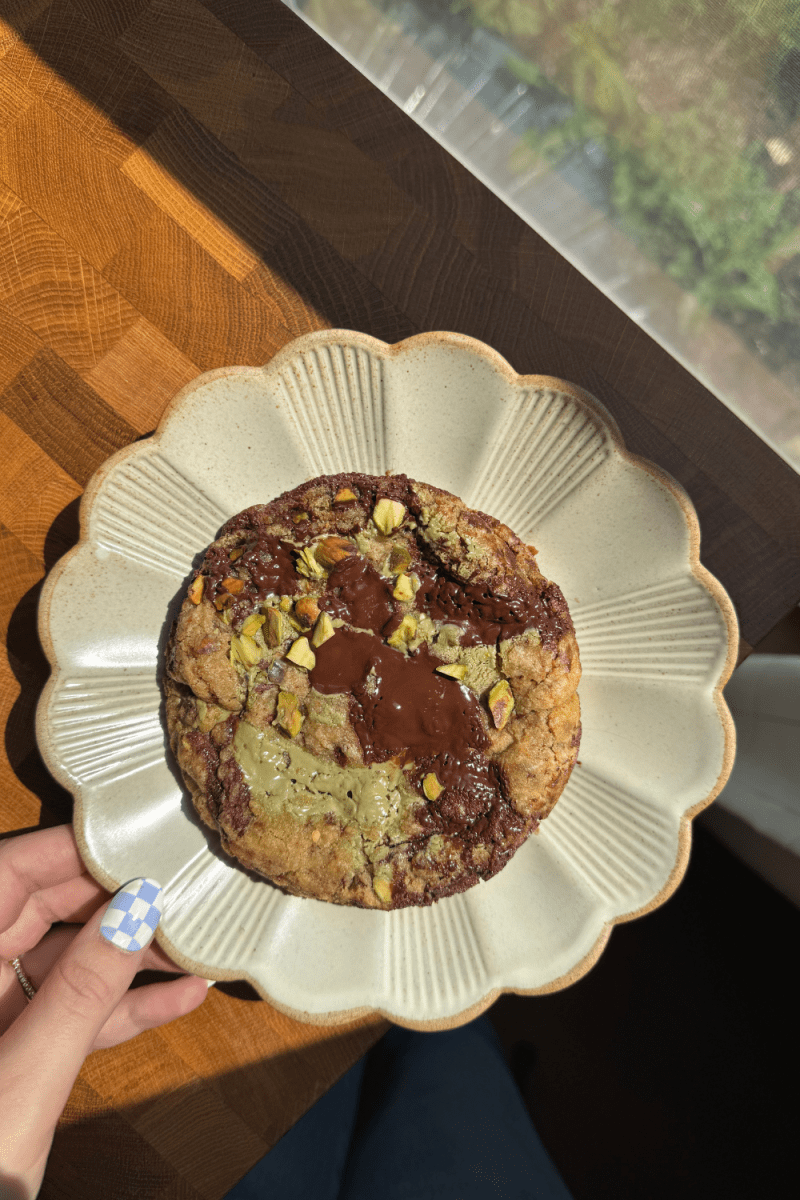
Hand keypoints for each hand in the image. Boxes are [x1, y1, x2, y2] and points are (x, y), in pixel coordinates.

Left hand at [0, 826, 208, 1197]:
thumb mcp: (24, 1079)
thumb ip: (82, 992)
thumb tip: (136, 909)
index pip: (10, 876)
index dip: (72, 850)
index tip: (135, 835)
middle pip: (44, 913)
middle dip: (116, 900)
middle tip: (179, 882)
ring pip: (68, 965)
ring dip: (132, 958)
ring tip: (197, 942)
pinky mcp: (18, 1057)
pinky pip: (74, 1016)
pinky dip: (123, 1009)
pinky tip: (182, 997)